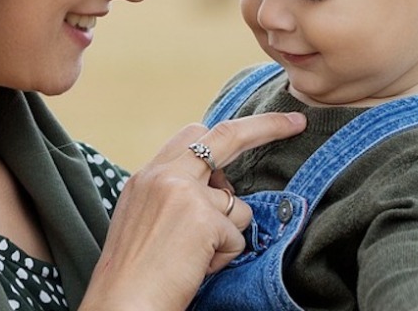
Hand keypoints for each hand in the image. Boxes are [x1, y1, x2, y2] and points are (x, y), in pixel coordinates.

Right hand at [80, 111, 307, 309]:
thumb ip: (178, 196)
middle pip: (225, 136)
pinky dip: (223, 258)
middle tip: (296, 124)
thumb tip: (224, 192)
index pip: (192, 137)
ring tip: (194, 258)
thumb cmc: (136, 276)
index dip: (228, 131)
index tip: (261, 124)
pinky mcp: (204, 218)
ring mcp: (184, 193)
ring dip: (227, 236)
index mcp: (146, 176)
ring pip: (238, 206)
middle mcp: (164, 175)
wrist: (121, 303)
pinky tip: (195, 268)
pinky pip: (237, 238)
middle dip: (265, 127)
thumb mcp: (147, 221)